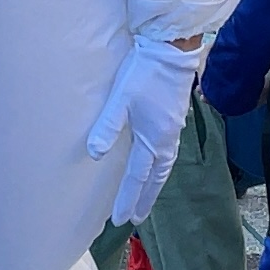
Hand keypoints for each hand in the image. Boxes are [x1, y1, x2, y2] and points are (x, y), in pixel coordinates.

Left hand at [81, 29, 204, 222]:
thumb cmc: (144, 73)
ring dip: (154, 185)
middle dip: (144, 198)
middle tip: (135, 218)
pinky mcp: (174, 120)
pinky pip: (168, 154)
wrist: (172, 50)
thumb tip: (94, 155)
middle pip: (155, 178)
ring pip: (164, 167)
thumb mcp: (120, 99)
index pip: (137, 177)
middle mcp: (166, 140)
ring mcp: (173, 130)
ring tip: (146, 199)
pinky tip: (156, 164)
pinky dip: (160, 168)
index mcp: (153, 139)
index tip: (120, 219)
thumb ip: (107, 127)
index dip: (127, 198)